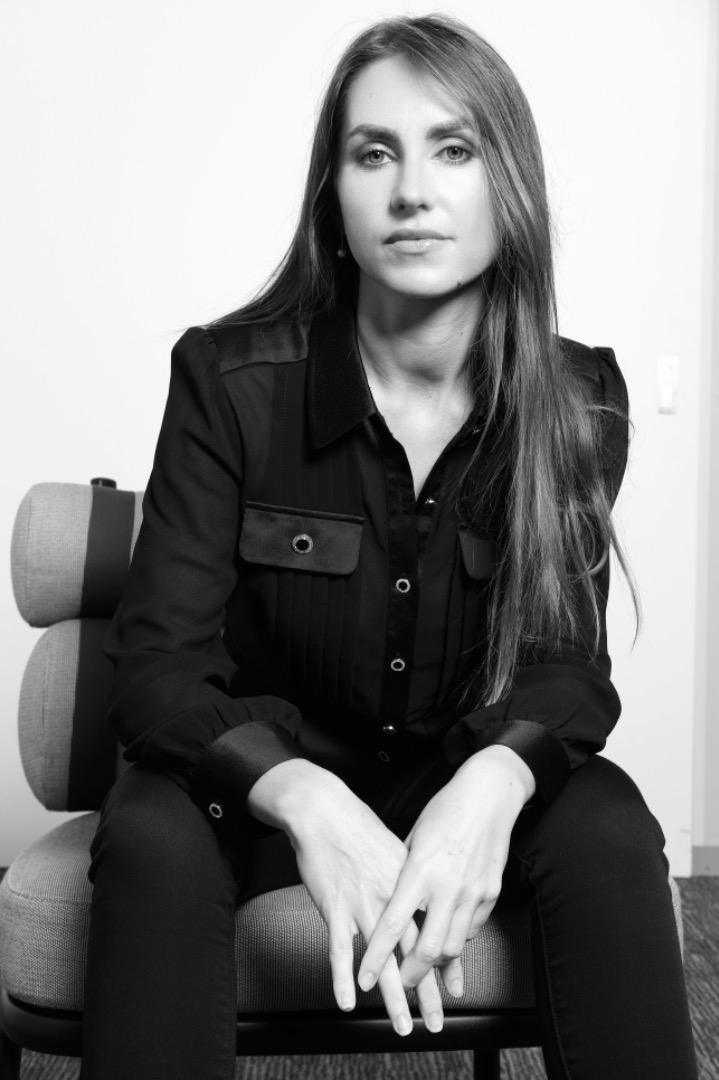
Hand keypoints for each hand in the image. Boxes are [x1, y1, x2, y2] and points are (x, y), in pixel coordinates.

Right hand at [247, 759, 445, 1035]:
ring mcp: (363, 904)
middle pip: (416, 952)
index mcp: (411, 883)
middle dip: (427, 991)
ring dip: (393, 997)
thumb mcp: (398, 849)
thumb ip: (414, 878)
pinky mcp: (335, 906)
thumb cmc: (359, 827)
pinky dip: (343, 978)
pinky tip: (348, 1001)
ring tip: (401, 1025)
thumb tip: (428, 896)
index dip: (447, 963)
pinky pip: (340, 950)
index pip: (435, 930)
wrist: (325, 811)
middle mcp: (392, 898)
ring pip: (383, 961)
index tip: (456, 989)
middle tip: (436, 1020)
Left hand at [357, 746, 534, 995]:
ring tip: (425, 970)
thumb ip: (400, 873)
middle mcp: (448, 885)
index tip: (364, 978)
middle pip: (428, 950)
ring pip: (455, 947)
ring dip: (438, 965)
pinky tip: (450, 939)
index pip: (394, 925)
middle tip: (400, 985)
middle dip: (412, 976)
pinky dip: (459, 938)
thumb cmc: (445, 811)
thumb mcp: (413, 839)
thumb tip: (386, 899)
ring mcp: (473, 892)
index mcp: (421, 870)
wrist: (487, 795)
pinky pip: (473, 928)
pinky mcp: (491, 893)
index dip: (377, 956)